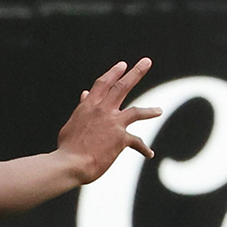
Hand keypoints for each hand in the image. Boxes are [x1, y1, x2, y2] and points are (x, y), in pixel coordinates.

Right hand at [55, 59, 162, 182]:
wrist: (70, 164)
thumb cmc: (67, 147)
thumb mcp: (72, 123)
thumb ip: (82, 108)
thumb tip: (85, 94)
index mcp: (88, 106)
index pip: (103, 84)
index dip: (113, 73)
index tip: (123, 65)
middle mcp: (102, 110)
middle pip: (121, 87)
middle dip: (136, 72)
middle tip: (147, 62)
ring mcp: (113, 123)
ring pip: (136, 111)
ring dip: (150, 111)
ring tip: (159, 111)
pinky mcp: (121, 139)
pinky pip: (137, 142)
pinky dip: (144, 149)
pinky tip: (150, 154)